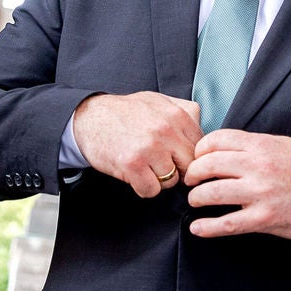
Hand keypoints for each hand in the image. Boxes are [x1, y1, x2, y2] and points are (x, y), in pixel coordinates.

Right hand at [71, 92, 201, 197]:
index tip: (177, 160)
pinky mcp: (132, 165)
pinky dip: (143, 187)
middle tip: (160, 166)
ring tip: (144, 167)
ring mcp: (150, 148)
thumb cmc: (123, 112)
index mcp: (177, 115)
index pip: (201, 149)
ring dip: (158, 180)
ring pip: (171, 181)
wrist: (88, 118)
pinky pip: (151, 190)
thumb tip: (202, 127)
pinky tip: (135, 175)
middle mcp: (166, 131)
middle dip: (177, 171)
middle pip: (189, 167)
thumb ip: (184, 111)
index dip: (189, 158)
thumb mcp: (158, 101)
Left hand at [183, 130, 290, 239]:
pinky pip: (227, 224)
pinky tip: (197, 228)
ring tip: (196, 201)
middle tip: (191, 181)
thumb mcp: (282, 145)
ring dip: (197, 199)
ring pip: (211, 194)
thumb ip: (253, 145)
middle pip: (208, 165)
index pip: (217, 140)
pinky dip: (207, 227)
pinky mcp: (264, 218)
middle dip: (193, 174)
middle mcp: (258, 166)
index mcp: (261, 146)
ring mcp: (260, 193)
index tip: (198, 158)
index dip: (200, 149)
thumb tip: (223, 148)